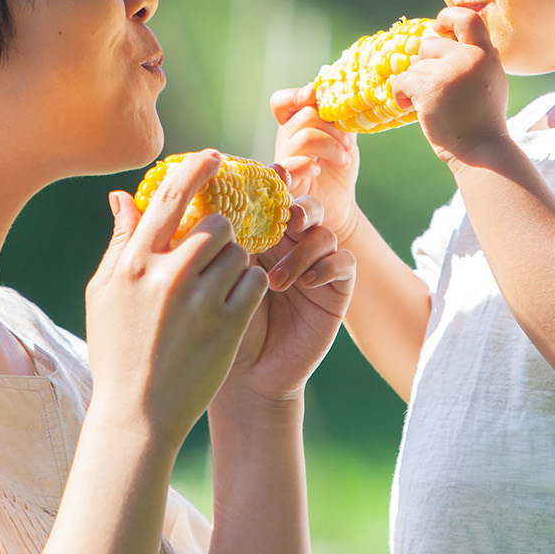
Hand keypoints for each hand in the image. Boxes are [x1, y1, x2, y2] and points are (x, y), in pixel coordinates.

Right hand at [83, 151, 268, 445]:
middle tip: (214, 250)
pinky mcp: (229, 325)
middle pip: (216, 224)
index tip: (214, 158)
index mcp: (134, 264)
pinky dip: (249, 286)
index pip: (171, 199)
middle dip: (221, 231)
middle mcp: (168, 276)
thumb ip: (120, 241)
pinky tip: (233, 303)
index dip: (196, 170)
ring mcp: (201, 301)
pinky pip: (254, 282)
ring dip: (235, 261)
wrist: (137, 414)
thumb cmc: (116, 350)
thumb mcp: (103, 293)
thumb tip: (123, 195)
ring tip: (218, 285)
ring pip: (238, 252)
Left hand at [218, 194, 355, 407]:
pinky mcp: (336, 289)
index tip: (273, 178)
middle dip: (299, 207)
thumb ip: (220, 242)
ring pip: (325, 233)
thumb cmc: (223, 325)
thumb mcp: (217, 279)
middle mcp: (290, 246)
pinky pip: (344, 262)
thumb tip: (210, 204)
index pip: (274, 199)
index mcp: (260, 235)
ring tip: (276, 282)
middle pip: (305, 206)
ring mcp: (315, 266)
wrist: (248, 375)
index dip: (277, 183)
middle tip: (287, 220)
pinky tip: (306, 283)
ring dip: (302, 251)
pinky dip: (327, 265)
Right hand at [270, 84, 361, 242]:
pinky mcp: (285, 183)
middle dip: (333, 126)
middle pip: (305, 115)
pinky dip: (308, 164)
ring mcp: (283, 160)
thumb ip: (341, 114)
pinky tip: (319, 169)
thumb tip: (344, 92)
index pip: (282, 102)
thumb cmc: (338, 167)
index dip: (296, 95)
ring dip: (331, 145)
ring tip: (344, 160)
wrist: (340, 204)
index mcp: (296, 124)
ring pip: (304, 137)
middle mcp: (285, 140)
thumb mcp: (344, 134)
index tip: (315, 95)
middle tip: (349, 144)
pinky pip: (291, 166)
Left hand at [392, 6, 511, 166]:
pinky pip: (402, 80)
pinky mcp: (430, 88)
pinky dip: (400, 94)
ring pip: (415, 65)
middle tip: (433, 88)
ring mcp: (450, 72)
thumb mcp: (491, 80)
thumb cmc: (482, 118)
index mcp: (487, 54)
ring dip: (415, 84)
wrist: (481, 150)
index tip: (437, 25)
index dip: (448, 16)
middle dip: (425, 65)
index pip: (468, 18)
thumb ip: (475, 57)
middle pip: (430, 44)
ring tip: (428, 104)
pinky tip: (406, 106)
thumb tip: (441, 33)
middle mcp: (470, 58)